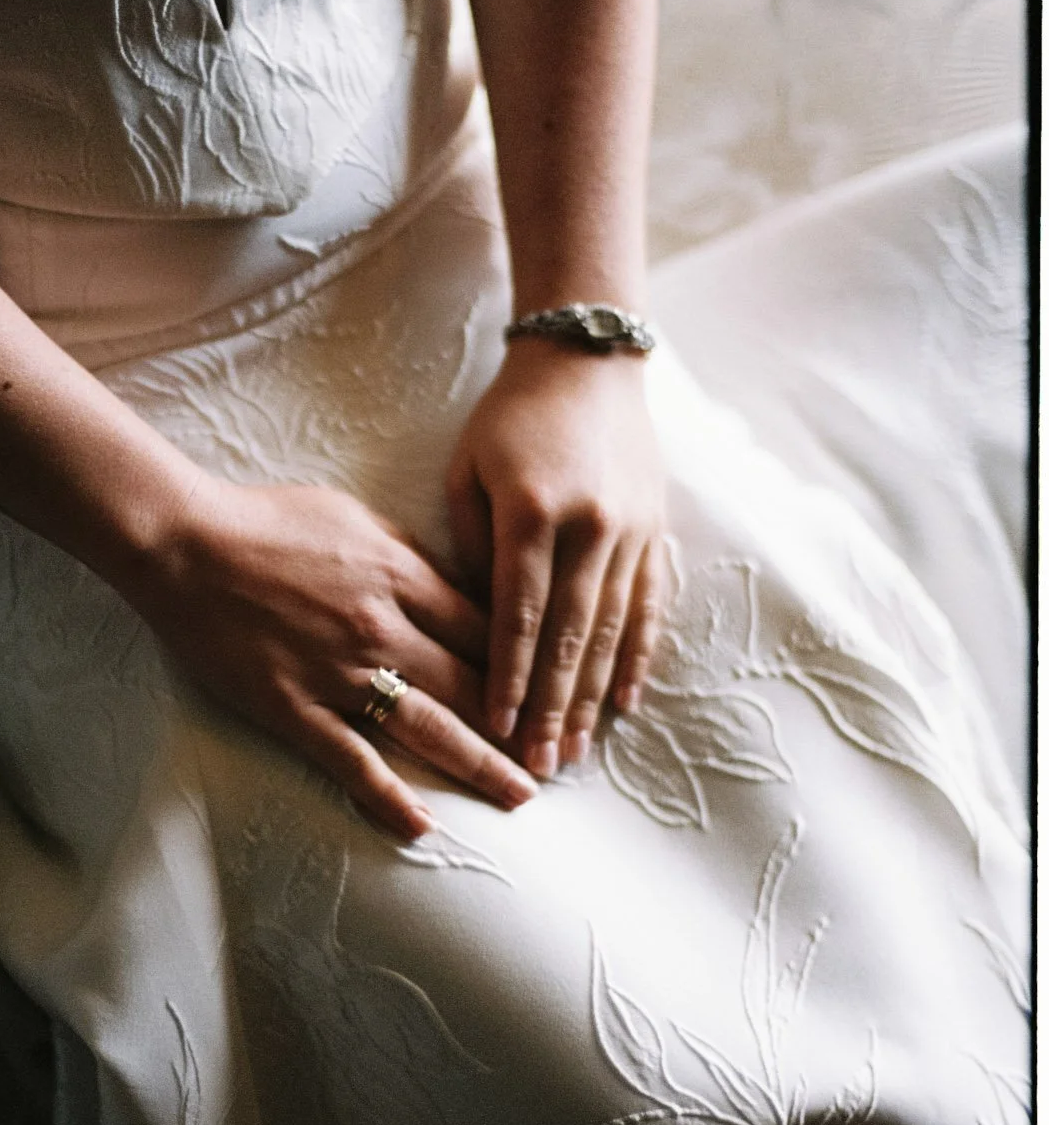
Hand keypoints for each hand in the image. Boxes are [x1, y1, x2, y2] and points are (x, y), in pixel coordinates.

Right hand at [126, 477, 539, 839]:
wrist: (183, 542)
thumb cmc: (267, 520)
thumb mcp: (357, 517)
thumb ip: (410, 558)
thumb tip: (456, 589)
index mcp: (402, 575)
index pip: (486, 628)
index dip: (527, 664)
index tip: (555, 691)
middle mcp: (382, 628)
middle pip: (473, 685)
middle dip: (521, 724)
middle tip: (559, 756)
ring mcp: (338, 673)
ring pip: (429, 727)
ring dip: (480, 765)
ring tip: (519, 795)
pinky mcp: (293, 708)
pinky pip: (350, 760)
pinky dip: (388, 795)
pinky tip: (422, 825)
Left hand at [445, 342, 665, 776]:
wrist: (588, 361)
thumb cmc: (509, 418)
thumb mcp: (469, 472)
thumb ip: (472, 547)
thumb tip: (475, 622)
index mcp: (533, 513)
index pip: (519, 614)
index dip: (508, 675)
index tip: (496, 727)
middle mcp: (589, 528)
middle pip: (569, 637)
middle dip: (550, 706)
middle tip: (537, 764)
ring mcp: (630, 533)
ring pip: (610, 631)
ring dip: (590, 697)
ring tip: (574, 750)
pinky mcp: (656, 532)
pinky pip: (648, 608)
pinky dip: (635, 658)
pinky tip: (623, 702)